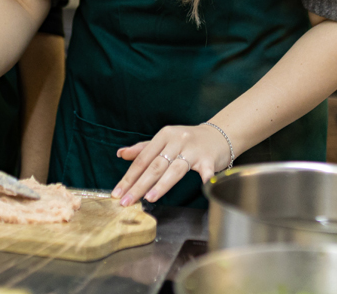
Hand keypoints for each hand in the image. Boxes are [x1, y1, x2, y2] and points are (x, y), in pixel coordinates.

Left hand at [112, 124, 230, 205]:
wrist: (219, 135)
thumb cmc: (188, 140)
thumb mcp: (164, 139)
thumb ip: (143, 148)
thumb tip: (121, 154)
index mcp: (164, 135)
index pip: (142, 159)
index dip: (129, 177)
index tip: (117, 193)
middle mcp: (177, 140)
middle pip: (155, 165)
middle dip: (139, 185)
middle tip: (127, 201)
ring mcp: (193, 149)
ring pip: (175, 169)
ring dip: (162, 184)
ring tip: (149, 198)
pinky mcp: (209, 158)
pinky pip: (206, 170)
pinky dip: (205, 177)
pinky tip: (202, 186)